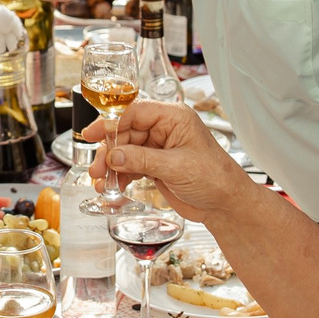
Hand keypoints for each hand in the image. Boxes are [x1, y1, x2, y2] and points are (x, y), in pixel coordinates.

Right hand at [87, 100, 255, 226]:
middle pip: (126, 132)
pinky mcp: (156, 166)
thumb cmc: (214, 178)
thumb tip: (113, 156)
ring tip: (101, 181)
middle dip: (109, 151)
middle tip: (97, 168)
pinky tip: (112, 187)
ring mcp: (159, 148)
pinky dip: (120, 175)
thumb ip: (141, 160)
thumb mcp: (175, 167)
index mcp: (174, 118)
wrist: (225, 205)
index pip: (135, 112)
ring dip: (112, 166)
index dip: (111, 122)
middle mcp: (165, 129)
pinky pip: (131, 165)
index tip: (93, 134)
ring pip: (125, 151)